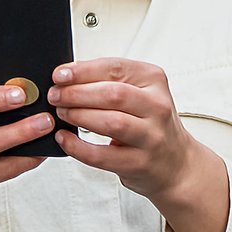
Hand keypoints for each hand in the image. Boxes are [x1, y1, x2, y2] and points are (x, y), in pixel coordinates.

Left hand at [50, 58, 213, 202]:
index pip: (115, 68)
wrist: (176, 163)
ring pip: (111, 122)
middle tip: (56, 95)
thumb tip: (68, 77)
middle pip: (112, 94)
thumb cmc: (151, 124)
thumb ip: (110, 82)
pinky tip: (65, 139)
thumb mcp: (141, 93)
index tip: (60, 74)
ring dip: (79, 116)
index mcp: (154, 81)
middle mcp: (157, 107)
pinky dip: (78, 147)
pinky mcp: (140, 163)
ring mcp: (151, 137)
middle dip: (76, 93)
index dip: (83, 70)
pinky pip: (103, 156)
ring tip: (62, 113)